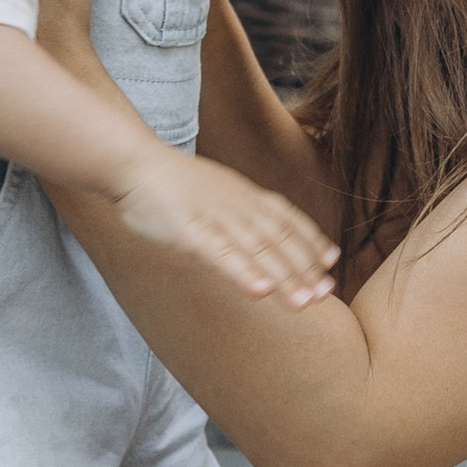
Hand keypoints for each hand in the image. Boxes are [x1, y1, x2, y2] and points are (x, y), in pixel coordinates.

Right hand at [106, 144, 339, 304]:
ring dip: (282, 278)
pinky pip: (220, 255)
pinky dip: (242, 273)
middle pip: (278, 239)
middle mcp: (237, 207)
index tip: (331, 260)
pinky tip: (259, 292)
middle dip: (304, 267)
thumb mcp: (215, 192)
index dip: (309, 240)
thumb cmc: (171, 183)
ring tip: (303, 303)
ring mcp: (215, 219)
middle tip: (326, 292)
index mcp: (244, 196)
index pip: (286, 219)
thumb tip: (256, 230)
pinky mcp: (190, 233)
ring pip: (256, 251)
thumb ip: (237, 210)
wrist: (135, 163)